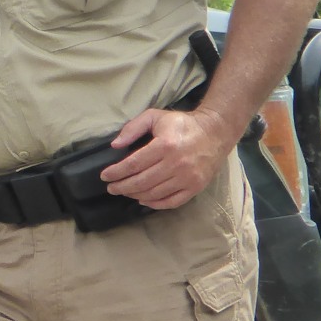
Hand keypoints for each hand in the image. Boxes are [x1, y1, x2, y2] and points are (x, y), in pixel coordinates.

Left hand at [98, 107, 229, 208]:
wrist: (216, 132)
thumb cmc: (181, 124)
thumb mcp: (155, 116)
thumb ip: (133, 128)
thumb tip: (115, 145)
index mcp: (165, 145)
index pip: (134, 164)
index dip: (116, 172)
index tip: (104, 176)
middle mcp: (177, 164)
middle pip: (142, 182)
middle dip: (122, 187)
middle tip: (111, 187)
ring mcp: (188, 178)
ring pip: (154, 193)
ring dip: (135, 195)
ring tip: (124, 192)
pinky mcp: (196, 187)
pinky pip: (172, 202)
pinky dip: (155, 204)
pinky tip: (143, 200)